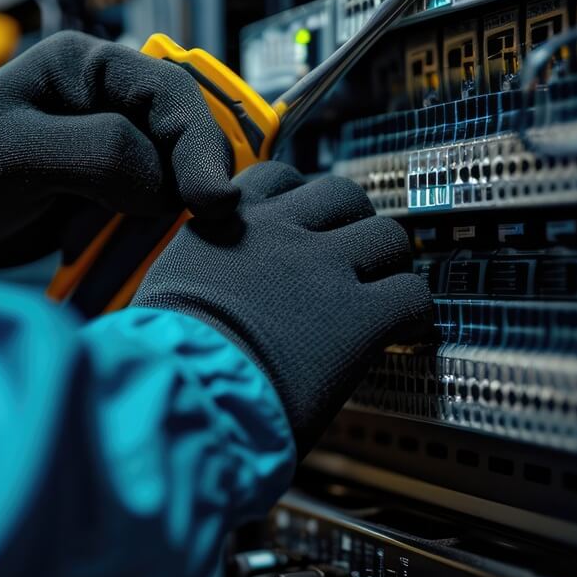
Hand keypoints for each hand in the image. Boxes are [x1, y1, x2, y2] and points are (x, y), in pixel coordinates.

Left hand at [0, 31, 238, 274]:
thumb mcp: (19, 152)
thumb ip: (97, 152)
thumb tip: (164, 182)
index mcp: (92, 68)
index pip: (174, 96)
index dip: (202, 145)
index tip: (214, 201)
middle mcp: (113, 104)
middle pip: (187, 142)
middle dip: (191, 189)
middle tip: (194, 235)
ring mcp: (116, 151)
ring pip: (175, 187)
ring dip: (159, 227)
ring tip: (107, 249)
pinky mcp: (112, 195)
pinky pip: (151, 220)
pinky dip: (138, 246)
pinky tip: (96, 256)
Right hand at [131, 162, 436, 455]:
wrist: (178, 397)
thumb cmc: (159, 365)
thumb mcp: (166, 296)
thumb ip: (201, 279)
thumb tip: (211, 303)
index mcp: (223, 225)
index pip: (276, 179)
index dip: (301, 202)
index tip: (308, 226)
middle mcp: (275, 232)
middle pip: (342, 195)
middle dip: (354, 224)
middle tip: (357, 260)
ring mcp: (323, 268)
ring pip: (387, 236)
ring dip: (390, 265)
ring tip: (385, 296)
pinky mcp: (360, 315)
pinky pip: (414, 295)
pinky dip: (417, 316)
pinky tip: (405, 336)